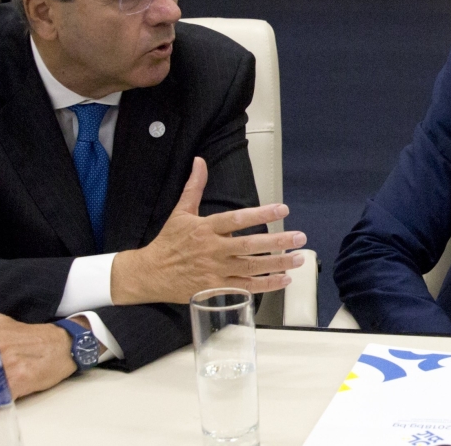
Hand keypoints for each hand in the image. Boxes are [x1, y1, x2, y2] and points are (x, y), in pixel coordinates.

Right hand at [111, 157, 307, 304]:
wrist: (149, 274)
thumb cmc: (168, 242)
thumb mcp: (180, 212)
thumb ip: (194, 187)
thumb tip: (199, 161)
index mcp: (206, 228)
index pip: (237, 219)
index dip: (261, 214)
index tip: (282, 209)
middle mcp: (213, 250)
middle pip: (250, 246)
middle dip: (278, 241)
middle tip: (300, 237)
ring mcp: (215, 271)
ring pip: (252, 268)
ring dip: (278, 263)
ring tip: (299, 258)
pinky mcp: (216, 288)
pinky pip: (245, 288)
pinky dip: (266, 285)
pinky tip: (284, 279)